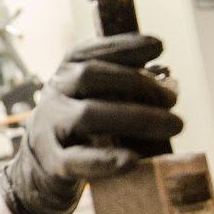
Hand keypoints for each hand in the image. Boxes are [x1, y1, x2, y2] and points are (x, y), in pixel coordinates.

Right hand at [0, 33, 182, 213]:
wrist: (39, 167)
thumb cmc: (80, 127)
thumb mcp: (94, 98)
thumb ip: (123, 87)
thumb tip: (167, 80)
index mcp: (66, 72)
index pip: (90, 51)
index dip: (124, 45)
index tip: (159, 46)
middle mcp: (54, 93)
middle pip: (90, 76)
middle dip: (137, 83)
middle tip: (172, 98)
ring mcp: (50, 127)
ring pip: (88, 115)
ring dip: (136, 118)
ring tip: (174, 125)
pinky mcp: (53, 162)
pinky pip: (79, 159)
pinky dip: (107, 160)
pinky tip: (133, 160)